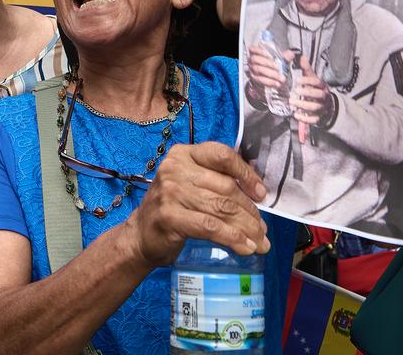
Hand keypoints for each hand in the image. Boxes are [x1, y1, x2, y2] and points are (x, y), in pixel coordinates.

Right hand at [122, 142, 269, 268]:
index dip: (246, 174)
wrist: (139, 235)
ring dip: (246, 228)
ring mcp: (171, 192)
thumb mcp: (192, 185)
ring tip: (259, 243)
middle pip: (226, 187)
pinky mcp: (169, 216)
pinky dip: (232, 238)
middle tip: (262, 230)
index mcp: (184, 154)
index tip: (261, 194)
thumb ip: (217, 181)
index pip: (222, 155)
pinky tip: (245, 248)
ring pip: (221, 209)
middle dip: (250, 211)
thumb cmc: (173, 209)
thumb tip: (258, 194)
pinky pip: (210, 227)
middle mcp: (175, 168)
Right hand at [245, 43, 285, 92]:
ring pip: (259, 70)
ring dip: (271, 74)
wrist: (270, 75)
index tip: (269, 54)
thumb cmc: (273, 63)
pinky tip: (277, 83)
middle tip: (278, 68)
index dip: (260, 51)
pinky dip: (270, 82)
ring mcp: (252, 69)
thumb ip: (285, 55)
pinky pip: (261, 80)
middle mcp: (251, 60)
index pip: (253, 49)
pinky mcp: (254, 78)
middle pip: (256, 60)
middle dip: (268, 63)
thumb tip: (290, 54)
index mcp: (256, 52)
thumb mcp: (280, 58)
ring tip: (281, 78)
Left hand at [287, 55, 330, 126]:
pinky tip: (296, 114)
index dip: (308, 80)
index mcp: (322, 86)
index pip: (317, 82)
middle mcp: (323, 97)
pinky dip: (304, 118)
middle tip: (295, 91)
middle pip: (318, 95)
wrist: (327, 105)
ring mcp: (321, 108)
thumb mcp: (312, 78)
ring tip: (292, 102)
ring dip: (303, 105)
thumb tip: (301, 57)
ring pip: (314, 107)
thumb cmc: (316, 90)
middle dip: (306, 93)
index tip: (298, 80)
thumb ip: (306, 69)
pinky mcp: (318, 117)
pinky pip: (313, 119)